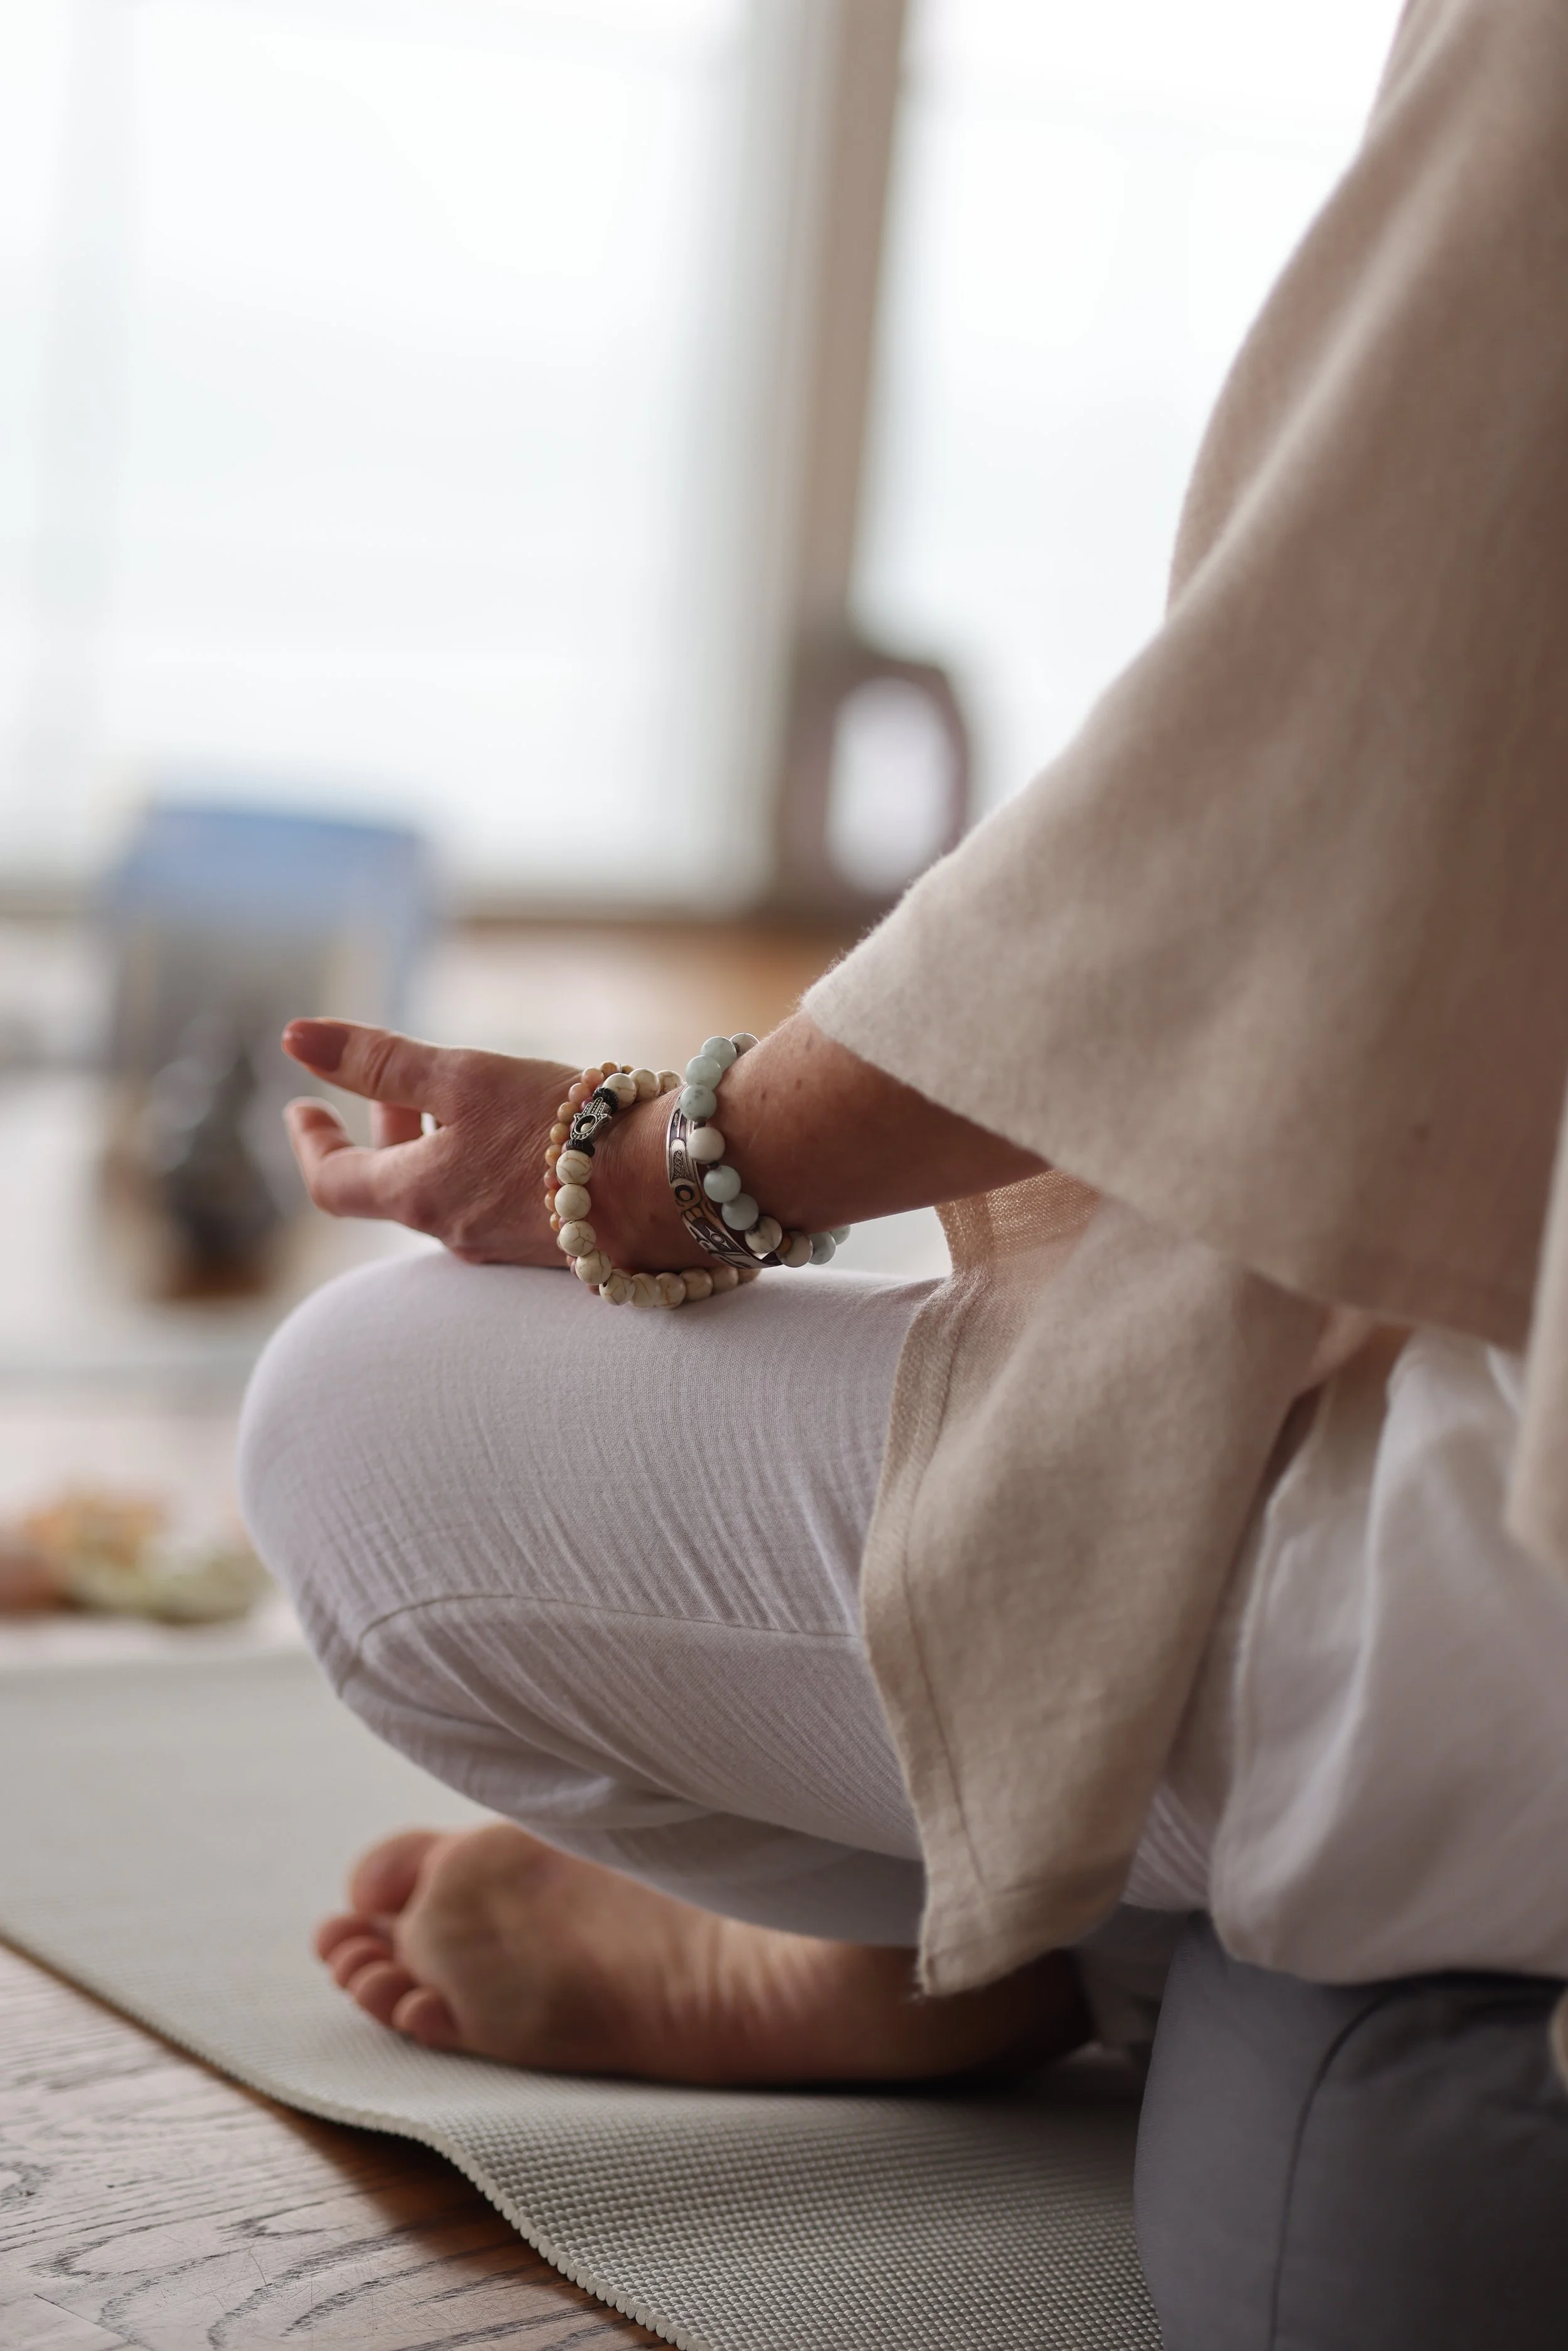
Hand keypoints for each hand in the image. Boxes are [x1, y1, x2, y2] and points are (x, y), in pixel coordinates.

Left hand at [281, 1019, 580, 1265]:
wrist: (666, 1186)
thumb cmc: (561, 1127)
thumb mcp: (463, 1077)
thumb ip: (380, 1061)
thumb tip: (294, 1037)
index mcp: (419, 1195)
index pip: (334, 1182)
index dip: (310, 1143)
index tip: (299, 1109)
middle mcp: (455, 1233)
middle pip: (394, 1186)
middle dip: (384, 1134)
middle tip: (381, 1097)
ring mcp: (505, 1246)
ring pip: (449, 1194)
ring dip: (437, 1147)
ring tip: (457, 1104)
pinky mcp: (552, 1246)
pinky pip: (497, 1205)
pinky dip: (485, 1168)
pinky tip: (525, 1138)